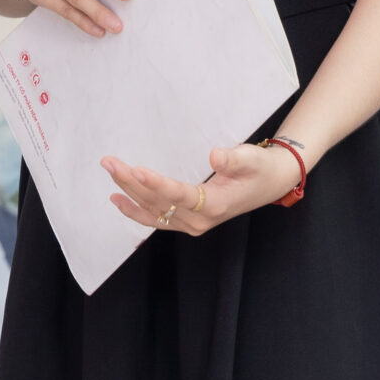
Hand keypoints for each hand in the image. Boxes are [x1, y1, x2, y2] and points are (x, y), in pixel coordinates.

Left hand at [103, 141, 299, 235]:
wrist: (269, 184)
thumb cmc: (260, 169)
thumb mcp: (252, 159)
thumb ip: (234, 159)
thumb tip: (215, 156)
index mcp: (215, 205)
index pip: (179, 195)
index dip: (156, 184)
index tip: (135, 170)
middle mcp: (199, 221)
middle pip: (158, 202)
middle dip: (131, 182)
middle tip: (109, 161)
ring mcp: (191, 224)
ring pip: (152, 211)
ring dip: (128, 192)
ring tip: (109, 171)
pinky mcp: (186, 222)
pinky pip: (155, 219)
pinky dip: (134, 210)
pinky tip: (116, 199)